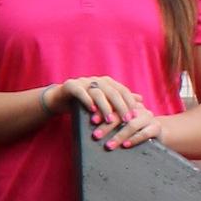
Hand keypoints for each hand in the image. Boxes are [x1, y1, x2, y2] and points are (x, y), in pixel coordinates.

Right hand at [49, 76, 165, 149]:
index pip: (122, 91)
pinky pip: (80, 92)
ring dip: (105, 107)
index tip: (135, 116)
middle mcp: (97, 80)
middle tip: (126, 120)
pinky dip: (87, 100)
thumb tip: (141, 100)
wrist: (60, 99)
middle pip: (112, 92)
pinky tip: (92, 110)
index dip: (129, 102)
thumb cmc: (84, 102)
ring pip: (98, 92)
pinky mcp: (71, 86)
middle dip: (120, 106)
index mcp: (107, 82)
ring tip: (109, 120)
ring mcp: (83, 82)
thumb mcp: (104, 101)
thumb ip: (121, 100)